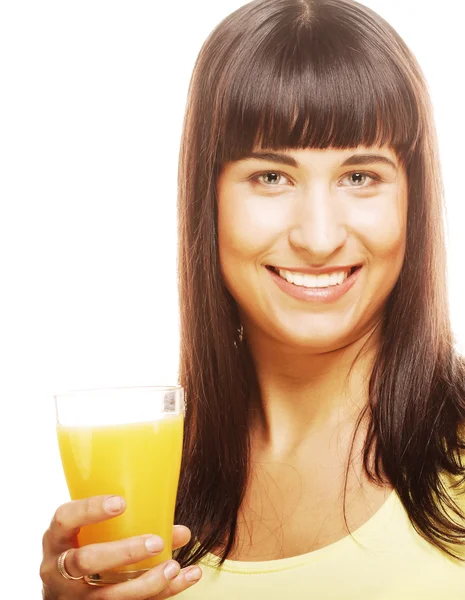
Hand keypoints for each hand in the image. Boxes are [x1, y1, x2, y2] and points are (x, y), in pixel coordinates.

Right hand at [40, 495, 201, 598]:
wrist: (63, 592)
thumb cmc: (83, 549)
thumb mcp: (89, 533)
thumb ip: (127, 524)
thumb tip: (181, 532)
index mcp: (57, 539)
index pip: (65, 519)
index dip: (90, 510)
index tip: (121, 502)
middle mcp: (59, 570)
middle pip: (85, 562)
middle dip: (123, 552)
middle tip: (156, 542)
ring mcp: (75, 597)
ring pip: (108, 596)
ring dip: (146, 582)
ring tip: (174, 567)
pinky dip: (162, 593)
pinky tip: (184, 578)